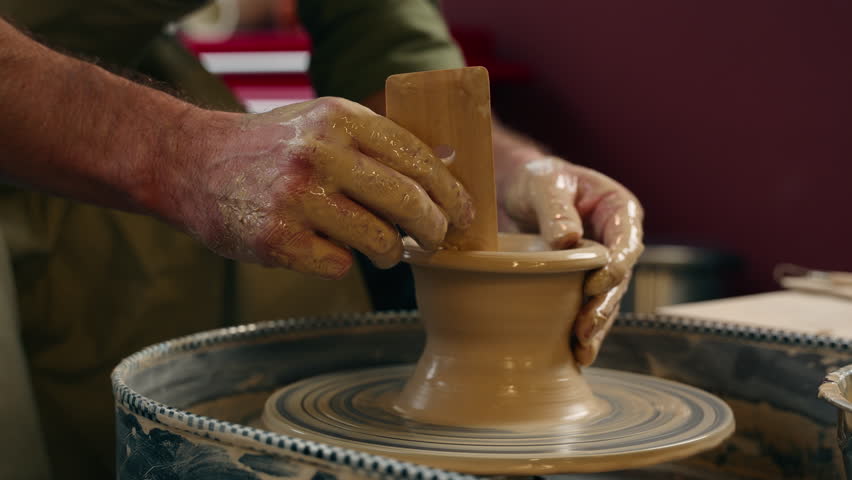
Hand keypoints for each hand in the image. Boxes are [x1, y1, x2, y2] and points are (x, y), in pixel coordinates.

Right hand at [182, 97, 473, 278]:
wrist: (195, 164)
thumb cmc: (275, 148)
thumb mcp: (325, 125)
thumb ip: (379, 145)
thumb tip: (448, 173)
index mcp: (340, 120)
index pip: (417, 159)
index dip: (451, 192)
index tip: (466, 214)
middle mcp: (320, 153)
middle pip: (408, 202)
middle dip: (434, 229)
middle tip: (437, 240)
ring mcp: (296, 198)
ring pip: (380, 241)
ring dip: (391, 252)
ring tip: (384, 249)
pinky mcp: (277, 239)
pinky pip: (339, 264)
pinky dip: (341, 261)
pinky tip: (325, 247)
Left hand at [500, 156, 643, 364]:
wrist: (521, 188)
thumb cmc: (538, 179)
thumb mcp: (544, 184)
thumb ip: (556, 209)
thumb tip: (568, 241)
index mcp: (619, 211)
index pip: (626, 245)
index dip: (613, 269)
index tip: (593, 286)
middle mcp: (616, 240)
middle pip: (618, 279)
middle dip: (604, 308)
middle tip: (584, 331)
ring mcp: (601, 263)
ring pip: (605, 299)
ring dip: (595, 326)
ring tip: (581, 351)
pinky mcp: (581, 280)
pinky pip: (586, 306)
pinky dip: (580, 328)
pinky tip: (573, 353)